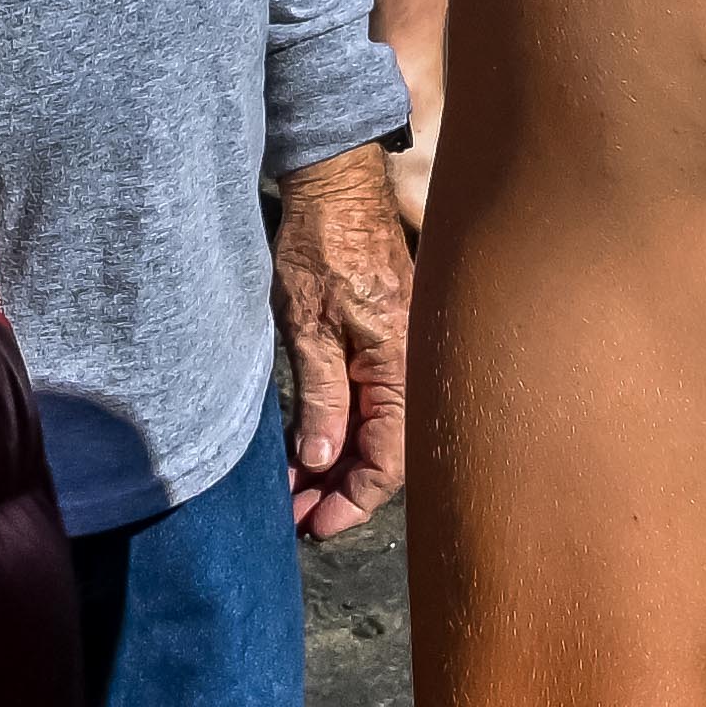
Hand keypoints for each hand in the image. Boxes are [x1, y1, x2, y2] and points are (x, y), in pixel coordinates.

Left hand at [274, 146, 413, 539]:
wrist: (335, 182)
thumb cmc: (321, 246)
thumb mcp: (308, 328)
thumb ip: (320, 398)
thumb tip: (320, 460)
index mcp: (399, 368)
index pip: (388, 460)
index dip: (351, 499)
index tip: (313, 524)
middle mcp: (410, 366)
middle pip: (385, 452)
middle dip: (341, 489)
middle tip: (296, 517)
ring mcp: (398, 351)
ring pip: (376, 427)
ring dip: (338, 461)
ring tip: (296, 490)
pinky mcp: (383, 337)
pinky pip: (371, 398)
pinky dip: (342, 425)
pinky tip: (310, 442)